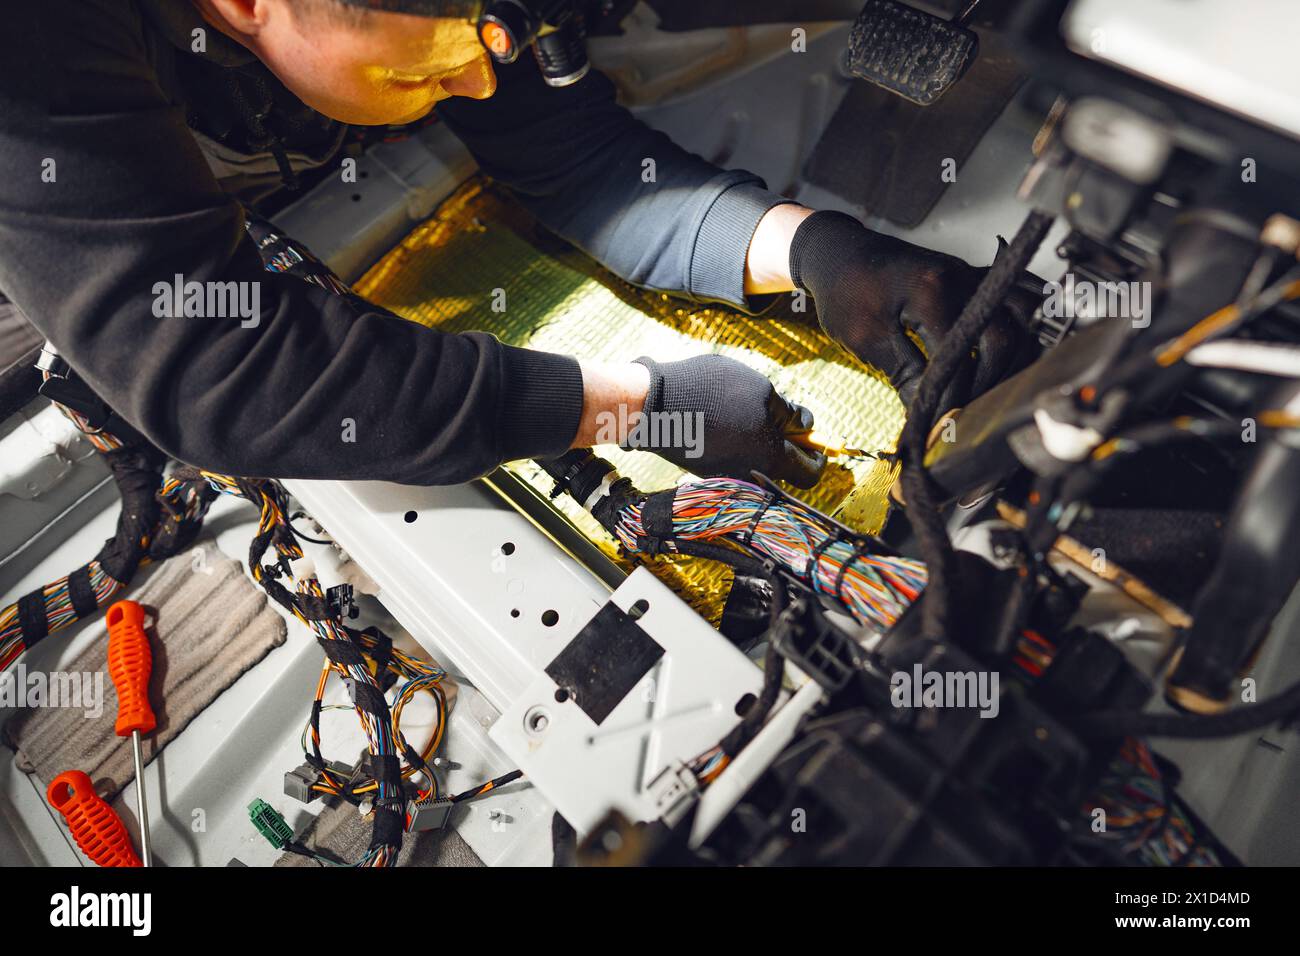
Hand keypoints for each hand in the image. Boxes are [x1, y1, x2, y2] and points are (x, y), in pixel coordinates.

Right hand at [626, 355, 825, 487]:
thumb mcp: (762, 391)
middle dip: (788, 442)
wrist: (655, 405)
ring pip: (758, 460)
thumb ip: (789, 413)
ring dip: (762, 439)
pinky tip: (724, 418)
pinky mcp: (707, 469)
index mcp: (771, 460)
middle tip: (781, 416)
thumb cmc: (712, 393)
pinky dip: (738, 441)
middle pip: (784, 466)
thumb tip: (805, 426)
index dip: (819, 454)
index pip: (810, 473)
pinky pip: (735, 458)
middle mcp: (751, 476)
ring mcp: (727, 475)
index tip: (816, 439)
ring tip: (747, 410)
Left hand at [789, 211, 1039, 408]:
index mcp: (931, 292)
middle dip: (992, 381)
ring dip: (1020, 353)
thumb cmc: (845, 293)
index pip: (958, 356)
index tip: (944, 425)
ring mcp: (973, 275)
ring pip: (1026, 313)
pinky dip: (1032, 319)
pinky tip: (1025, 346)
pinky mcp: (975, 277)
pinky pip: (1023, 292)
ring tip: (998, 387)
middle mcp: (963, 279)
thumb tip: (931, 416)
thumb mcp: (863, 338)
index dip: (954, 397)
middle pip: (1005, 335)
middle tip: (971, 411)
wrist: (839, 254)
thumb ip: (903, 375)